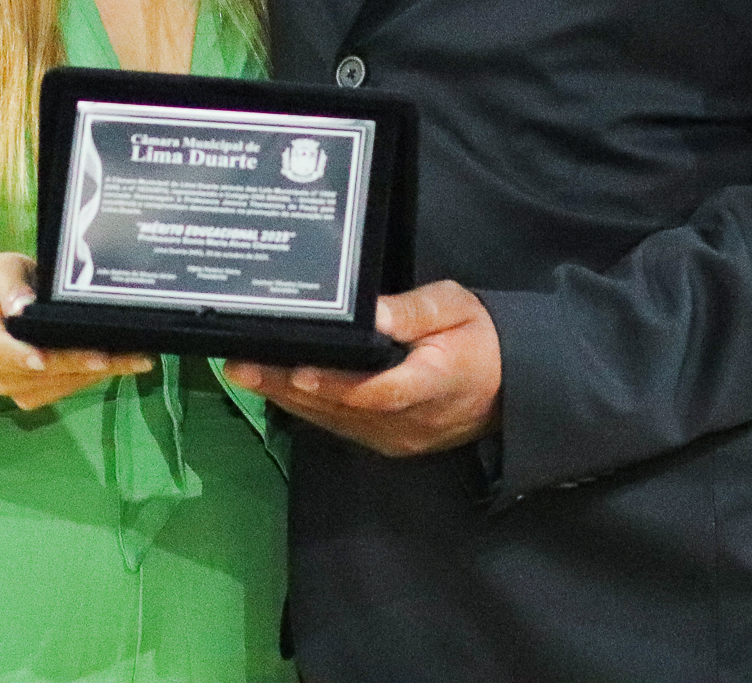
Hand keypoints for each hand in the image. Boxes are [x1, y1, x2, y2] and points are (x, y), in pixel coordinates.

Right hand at [0, 252, 150, 411]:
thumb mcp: (1, 269)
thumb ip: (10, 284)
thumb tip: (22, 306)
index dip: (16, 353)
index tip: (41, 359)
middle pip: (33, 369)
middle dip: (76, 363)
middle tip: (117, 356)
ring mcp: (6, 382)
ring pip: (53, 383)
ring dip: (93, 373)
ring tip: (133, 359)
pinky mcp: (26, 393)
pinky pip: (60, 391)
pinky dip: (90, 379)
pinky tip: (119, 366)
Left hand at [221, 280, 500, 456]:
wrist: (512, 387)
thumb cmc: (482, 338)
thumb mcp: (457, 308)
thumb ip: (414, 311)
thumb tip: (372, 311)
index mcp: (432, 386)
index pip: (375, 391)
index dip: (333, 384)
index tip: (295, 369)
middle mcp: (408, 422)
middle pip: (340, 409)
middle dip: (286, 387)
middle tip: (239, 366)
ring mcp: (396, 439)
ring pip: (333, 422)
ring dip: (287, 399)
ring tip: (244, 373)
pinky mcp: (388, 443)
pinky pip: (340, 427)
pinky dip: (307, 409)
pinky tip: (277, 390)